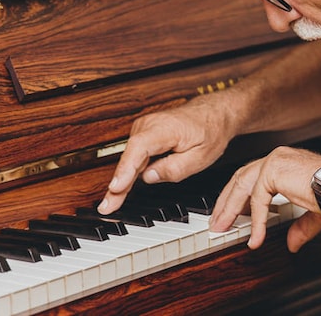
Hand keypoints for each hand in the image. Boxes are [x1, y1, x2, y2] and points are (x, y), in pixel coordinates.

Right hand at [98, 100, 234, 213]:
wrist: (213, 113)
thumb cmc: (209, 132)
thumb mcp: (201, 156)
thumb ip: (174, 169)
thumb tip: (149, 177)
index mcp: (165, 128)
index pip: (139, 148)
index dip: (126, 168)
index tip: (116, 187)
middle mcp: (149, 125)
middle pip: (129, 157)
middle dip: (118, 184)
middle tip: (107, 207)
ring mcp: (143, 128)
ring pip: (129, 159)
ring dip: (121, 181)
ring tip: (110, 204)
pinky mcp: (143, 135)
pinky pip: (133, 157)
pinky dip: (127, 174)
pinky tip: (118, 191)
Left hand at [209, 146, 320, 251]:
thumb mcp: (312, 215)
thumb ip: (299, 226)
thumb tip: (291, 244)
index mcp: (284, 162)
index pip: (252, 176)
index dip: (237, 196)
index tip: (228, 214)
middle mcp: (278, 157)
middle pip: (241, 179)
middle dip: (226, 202)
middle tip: (218, 222)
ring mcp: (274, 160)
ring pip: (242, 186)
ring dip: (229, 209)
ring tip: (223, 228)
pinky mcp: (274, 170)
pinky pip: (257, 199)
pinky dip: (255, 220)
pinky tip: (256, 237)